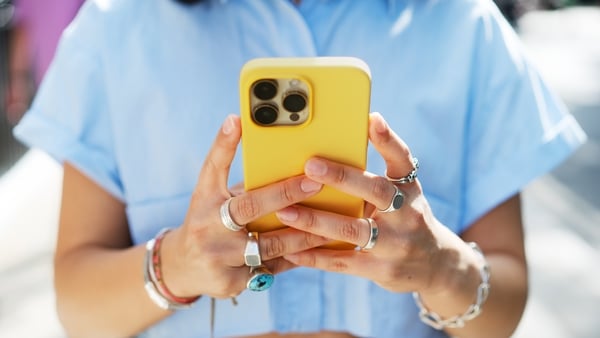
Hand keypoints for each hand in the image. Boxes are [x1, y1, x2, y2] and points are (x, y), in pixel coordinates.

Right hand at [159, 115, 331, 298]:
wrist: (183, 267)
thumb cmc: (209, 220)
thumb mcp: (213, 195)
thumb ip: (240, 177)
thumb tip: (267, 143)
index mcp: (204, 199)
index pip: (212, 167)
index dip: (224, 144)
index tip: (238, 120)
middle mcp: (207, 226)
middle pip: (248, 207)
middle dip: (285, 194)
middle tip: (316, 183)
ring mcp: (218, 257)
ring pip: (269, 244)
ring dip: (303, 233)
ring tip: (333, 223)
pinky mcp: (230, 282)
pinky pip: (273, 269)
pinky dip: (298, 258)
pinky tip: (322, 250)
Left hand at [277, 112, 472, 293]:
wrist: (436, 265)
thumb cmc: (406, 219)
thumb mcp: (403, 194)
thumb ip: (376, 175)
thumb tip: (344, 141)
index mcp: (409, 188)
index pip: (401, 159)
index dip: (387, 139)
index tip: (370, 119)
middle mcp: (407, 213)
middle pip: (374, 191)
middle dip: (342, 177)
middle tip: (309, 165)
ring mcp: (395, 243)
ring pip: (353, 229)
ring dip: (316, 220)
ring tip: (285, 211)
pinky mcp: (380, 269)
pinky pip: (342, 262)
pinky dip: (315, 257)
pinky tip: (290, 250)